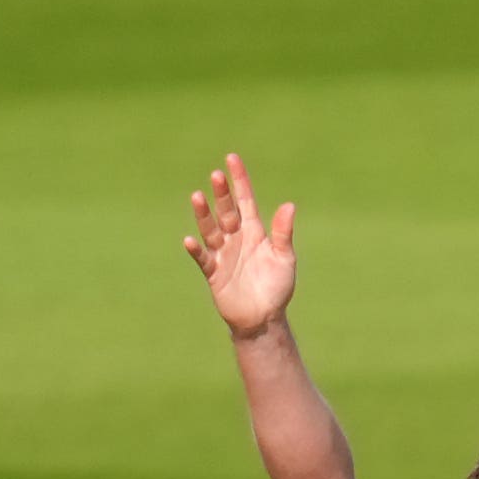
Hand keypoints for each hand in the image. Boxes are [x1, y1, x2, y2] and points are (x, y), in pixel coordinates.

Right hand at [183, 153, 298, 338]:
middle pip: (226, 211)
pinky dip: (196, 250)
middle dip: (221, 194)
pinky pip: (203, 259)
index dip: (239, 180)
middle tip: (216, 175)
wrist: (264, 319)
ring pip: (210, 230)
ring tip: (197, 197)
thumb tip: (289, 205)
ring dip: (203, 215)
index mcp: (254, 232)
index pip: (245, 200)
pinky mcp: (214, 273)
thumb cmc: (277, 288)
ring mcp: (223, 255)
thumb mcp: (284, 258)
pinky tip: (190, 241)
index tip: (232, 159)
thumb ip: (283, 232)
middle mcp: (236, 239)